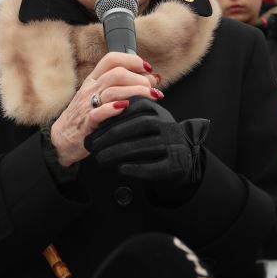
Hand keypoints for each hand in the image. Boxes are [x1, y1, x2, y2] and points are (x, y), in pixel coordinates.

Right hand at [50, 53, 158, 166]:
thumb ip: (123, 85)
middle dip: (139, 79)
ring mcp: (87, 106)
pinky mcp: (86, 124)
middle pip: (116, 74)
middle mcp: (91, 89)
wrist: (63, 138)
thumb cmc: (86, 115)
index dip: (132, 60)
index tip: (148, 69)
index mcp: (94, 80)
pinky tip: (126, 107)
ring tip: (151, 97)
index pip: (111, 59)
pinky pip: (98, 113)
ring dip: (135, 92)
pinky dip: (113, 109)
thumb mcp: (100, 95)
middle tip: (153, 89)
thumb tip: (153, 79)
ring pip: (112, 91)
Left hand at [84, 97, 208, 185]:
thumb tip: (95, 118)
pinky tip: (121, 169)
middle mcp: (168, 124)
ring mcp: (175, 144)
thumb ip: (125, 116)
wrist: (182, 158)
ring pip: (145, 145)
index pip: (134, 108)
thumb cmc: (154, 138)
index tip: (94, 129)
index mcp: (158, 110)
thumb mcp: (144, 121)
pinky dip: (136, 167)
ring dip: (119, 152)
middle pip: (140, 125)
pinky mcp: (177, 164)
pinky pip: (155, 166)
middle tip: (94, 146)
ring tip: (101, 158)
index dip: (112, 118)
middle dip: (113, 135)